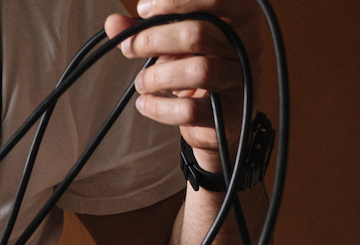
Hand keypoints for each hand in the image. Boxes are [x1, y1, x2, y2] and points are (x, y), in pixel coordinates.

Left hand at [105, 0, 264, 171]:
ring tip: (141, 82)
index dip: (176, 1)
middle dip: (154, 40)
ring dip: (157, 76)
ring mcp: (241, 79)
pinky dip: (159, 108)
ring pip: (199, 71)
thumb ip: (144, 31)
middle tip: (129, 47)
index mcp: (239, 17)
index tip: (143, 9)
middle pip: (198, 34)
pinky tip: (145, 103)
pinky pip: (191, 110)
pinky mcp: (230, 113)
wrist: (218, 117)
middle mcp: (247, 45)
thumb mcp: (172, 44)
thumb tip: (113, 23)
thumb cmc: (194, 68)